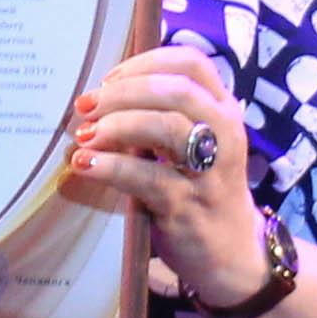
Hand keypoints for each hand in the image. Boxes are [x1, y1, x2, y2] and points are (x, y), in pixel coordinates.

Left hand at [75, 39, 267, 307]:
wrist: (231, 255)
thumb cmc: (201, 190)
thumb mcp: (194, 145)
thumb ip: (162, 116)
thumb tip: (101, 95)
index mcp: (223, 111)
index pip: (192, 63)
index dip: (147, 62)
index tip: (110, 77)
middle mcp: (224, 135)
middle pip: (176, 90)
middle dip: (124, 92)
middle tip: (86, 105)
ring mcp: (209, 172)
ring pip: (167, 127)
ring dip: (117, 124)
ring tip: (85, 135)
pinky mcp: (188, 206)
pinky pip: (147, 177)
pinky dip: (111, 166)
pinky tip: (85, 165)